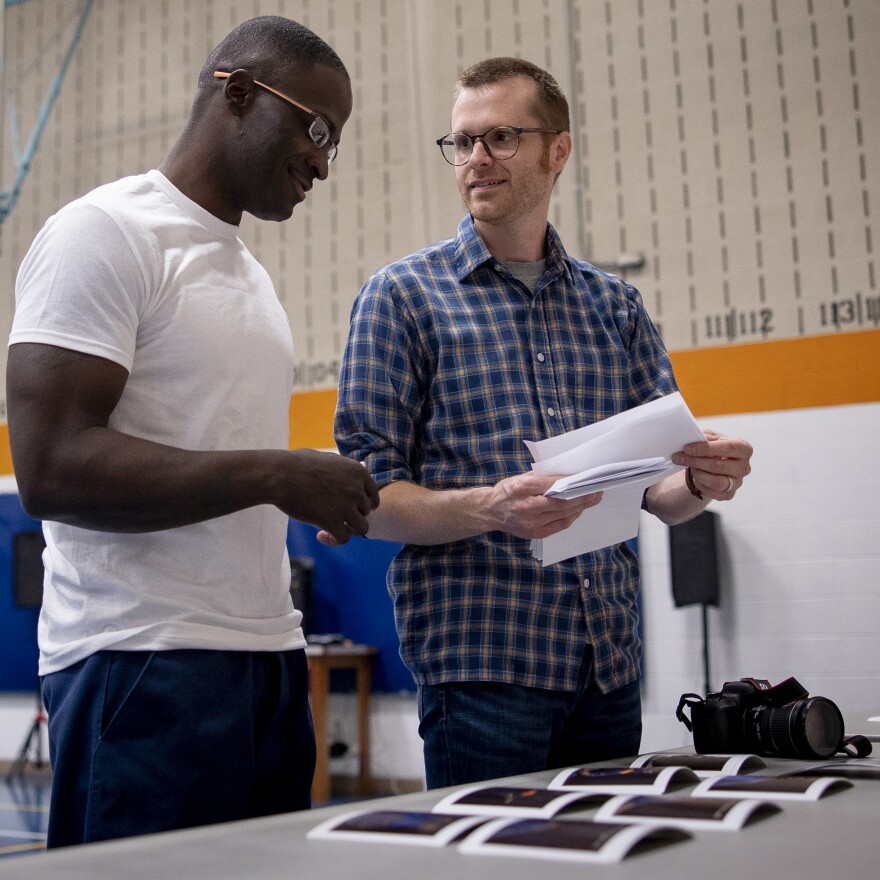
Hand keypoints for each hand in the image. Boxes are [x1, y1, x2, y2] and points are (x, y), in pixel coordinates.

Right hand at [279, 451, 378, 544]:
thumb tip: (357, 466)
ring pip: (362, 528)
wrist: (281, 474)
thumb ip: (345, 468)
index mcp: (358, 472)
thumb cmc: (298, 463)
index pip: (373, 495)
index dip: (364, 503)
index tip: (354, 508)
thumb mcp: (329, 459)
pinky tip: (321, 535)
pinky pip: (344, 538)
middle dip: (352, 514)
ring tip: (334, 528)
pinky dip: (334, 540)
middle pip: (366, 511)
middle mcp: (356, 489)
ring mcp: (346, 506)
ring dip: (349, 530)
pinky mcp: (332, 521)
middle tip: (335, 516)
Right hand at [484, 471, 602, 539]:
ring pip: (563, 515)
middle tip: (597, 490)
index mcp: (521, 488)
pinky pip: (559, 526)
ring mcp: (531, 523)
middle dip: (582, 496)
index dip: (571, 483)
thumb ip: (541, 478)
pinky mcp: (534, 534)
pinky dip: (571, 517)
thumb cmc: (506, 491)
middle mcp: (526, 507)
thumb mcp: (520, 478)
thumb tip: (567, 478)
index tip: (586, 479)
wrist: (488, 511)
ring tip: (592, 499)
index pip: (552, 485)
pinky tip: (578, 510)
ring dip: (580, 507)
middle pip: (561, 502)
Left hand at [672, 429, 752, 500]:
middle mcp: (744, 467)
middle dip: (695, 461)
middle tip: (678, 458)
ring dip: (698, 474)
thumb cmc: (712, 448)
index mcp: (743, 448)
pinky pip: (712, 493)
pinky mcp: (729, 494)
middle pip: (718, 466)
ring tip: (690, 467)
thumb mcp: (710, 438)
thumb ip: (704, 438)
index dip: (705, 448)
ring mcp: (738, 482)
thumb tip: (691, 440)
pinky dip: (700, 485)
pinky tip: (696, 478)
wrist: (712, 464)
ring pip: (716, 482)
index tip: (687, 448)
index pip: (727, 448)